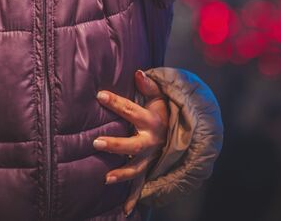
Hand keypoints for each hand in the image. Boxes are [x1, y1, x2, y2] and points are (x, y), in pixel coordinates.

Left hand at [95, 70, 168, 215]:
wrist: (184, 133)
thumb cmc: (163, 111)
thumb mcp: (160, 97)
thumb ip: (149, 86)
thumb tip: (137, 72)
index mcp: (152, 121)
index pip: (130, 110)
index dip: (115, 102)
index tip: (99, 95)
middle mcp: (151, 141)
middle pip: (132, 145)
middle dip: (115, 145)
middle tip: (96, 143)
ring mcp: (150, 157)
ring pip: (135, 168)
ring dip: (121, 174)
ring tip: (106, 177)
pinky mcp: (148, 168)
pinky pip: (140, 184)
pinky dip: (133, 198)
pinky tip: (124, 210)